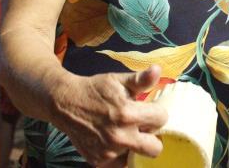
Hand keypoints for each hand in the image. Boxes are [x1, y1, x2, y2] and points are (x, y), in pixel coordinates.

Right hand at [50, 65, 167, 166]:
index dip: (157, 112)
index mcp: (128, 114)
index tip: (149, 110)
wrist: (66, 103)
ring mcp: (109, 152)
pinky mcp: (99, 161)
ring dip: (135, 146)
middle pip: (155, 148)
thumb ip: (141, 79)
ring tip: (126, 132)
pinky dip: (120, 154)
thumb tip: (157, 70)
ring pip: (137, 156)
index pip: (162, 119)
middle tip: (142, 126)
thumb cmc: (96, 90)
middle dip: (152, 136)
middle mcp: (120, 136)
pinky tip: (115, 141)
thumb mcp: (118, 80)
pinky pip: (121, 163)